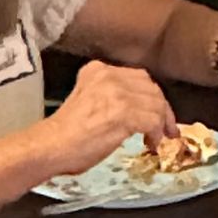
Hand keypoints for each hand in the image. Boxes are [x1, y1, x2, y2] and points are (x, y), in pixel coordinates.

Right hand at [38, 61, 176, 177]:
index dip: (153, 97)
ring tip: (156, 140)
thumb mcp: (88, 99)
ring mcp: (117, 93)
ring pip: (156, 104)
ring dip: (161, 124)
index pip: (139, 78)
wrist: (50, 146)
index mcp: (98, 70)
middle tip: (168, 129)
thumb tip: (141, 109)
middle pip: (151, 88)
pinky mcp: (124, 112)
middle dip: (163, 109)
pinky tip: (150, 143)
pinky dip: (156, 134)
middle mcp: (109, 76)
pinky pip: (153, 121)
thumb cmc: (66, 132)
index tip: (158, 113)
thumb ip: (111, 96)